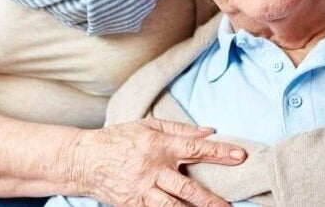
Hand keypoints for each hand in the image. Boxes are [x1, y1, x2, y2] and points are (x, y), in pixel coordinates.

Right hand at [71, 118, 244, 206]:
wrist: (83, 161)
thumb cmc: (119, 139)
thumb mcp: (147, 125)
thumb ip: (180, 129)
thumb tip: (210, 130)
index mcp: (158, 145)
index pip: (195, 148)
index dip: (219, 152)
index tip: (240, 156)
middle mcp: (152, 169)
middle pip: (187, 188)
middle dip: (211, 199)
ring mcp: (142, 190)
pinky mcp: (133, 205)